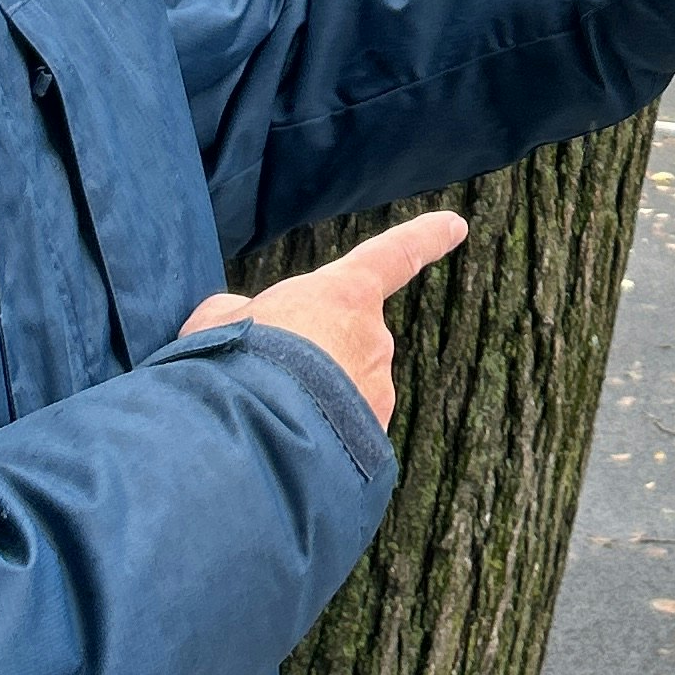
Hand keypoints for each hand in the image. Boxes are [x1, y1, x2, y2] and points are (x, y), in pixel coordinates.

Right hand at [181, 210, 466, 426]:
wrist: (254, 434)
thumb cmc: (236, 362)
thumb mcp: (218, 321)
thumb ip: (238, 313)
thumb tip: (240, 321)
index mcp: (345, 295)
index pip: (394, 255)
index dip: (425, 237)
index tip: (456, 224)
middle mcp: (374, 340)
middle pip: (345, 343)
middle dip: (309, 361)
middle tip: (259, 380)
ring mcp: (377, 393)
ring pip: (340, 395)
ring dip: (307, 405)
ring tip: (262, 418)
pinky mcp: (371, 441)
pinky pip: (340, 435)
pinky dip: (313, 440)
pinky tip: (277, 449)